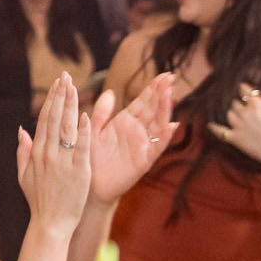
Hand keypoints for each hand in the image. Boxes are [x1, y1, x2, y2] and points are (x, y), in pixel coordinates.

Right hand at [15, 73, 92, 233]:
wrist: (51, 223)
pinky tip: (86, 115)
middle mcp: (48, 154)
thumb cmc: (39, 201)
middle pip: (55, 118)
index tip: (57, 84)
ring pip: (67, 127)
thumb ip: (22, 151)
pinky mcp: (79, 171)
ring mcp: (64, 161)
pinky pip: (82, 147)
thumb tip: (22, 129)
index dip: (51, 100)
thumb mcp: (24, 175)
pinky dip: (84, 131)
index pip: (44, 120)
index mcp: (37, 153)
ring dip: (70, 105)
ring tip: (74, 87)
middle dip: (60, 95)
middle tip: (65, 76)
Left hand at [89, 73, 177, 204]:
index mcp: (125, 122)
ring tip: (170, 94)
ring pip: (157, 124)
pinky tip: (171, 126)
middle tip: (171, 77)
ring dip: (164, 110)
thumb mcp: (93, 131)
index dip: (153, 89)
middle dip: (162, 94)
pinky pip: (156, 147)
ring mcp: (142, 145)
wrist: (89, 185)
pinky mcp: (143, 161)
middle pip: (153, 109)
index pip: (142, 102)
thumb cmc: (89, 157)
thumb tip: (110, 92)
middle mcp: (136, 132)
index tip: (163, 75)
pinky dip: (164, 138)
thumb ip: (101, 113)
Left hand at [208, 76, 260, 173]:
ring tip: (235, 113)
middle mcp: (245, 113)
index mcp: (257, 104)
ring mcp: (238, 126)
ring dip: (231, 112)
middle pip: (235, 102)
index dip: (244, 89)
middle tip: (242, 104)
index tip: (243, 89)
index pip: (244, 90)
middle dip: (239, 102)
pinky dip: (214, 127)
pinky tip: (210, 125)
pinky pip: (219, 131)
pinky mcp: (234, 138)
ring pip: (229, 114)